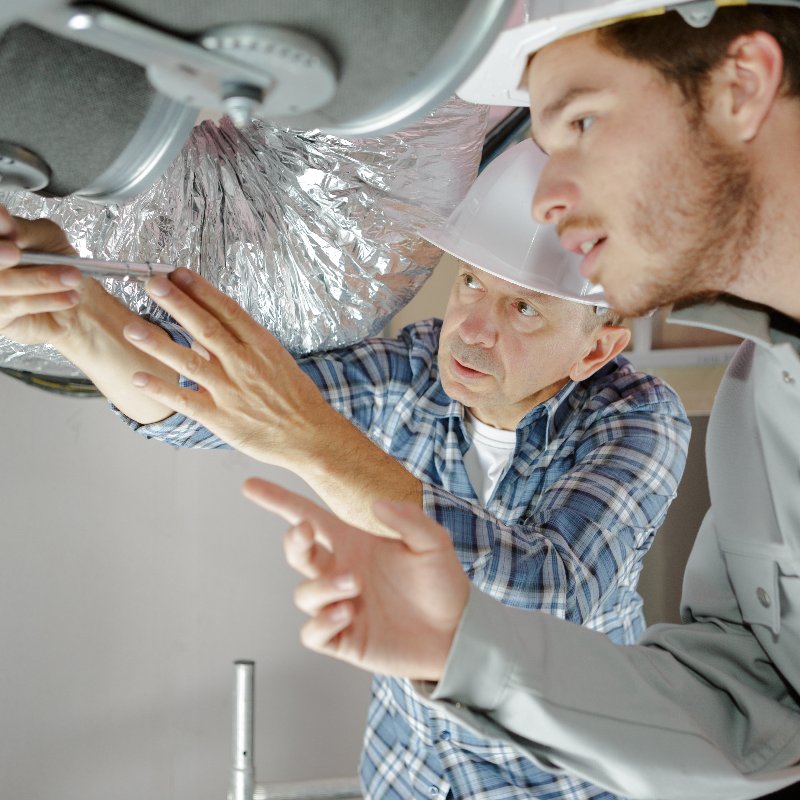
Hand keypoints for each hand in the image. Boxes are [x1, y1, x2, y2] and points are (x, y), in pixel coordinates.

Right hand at [0, 206, 85, 345]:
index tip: (5, 222)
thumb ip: (27, 230)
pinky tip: (69, 297)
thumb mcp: (48, 236)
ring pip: (3, 283)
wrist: (75, 296)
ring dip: (39, 280)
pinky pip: (16, 305)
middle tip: (15, 253)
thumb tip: (10, 230)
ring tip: (72, 278)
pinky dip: (45, 299)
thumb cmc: (58, 264)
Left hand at [122, 267, 330, 463]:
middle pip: (205, 328)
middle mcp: (244, 365)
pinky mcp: (221, 419)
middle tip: (153, 284)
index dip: (200, 290)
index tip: (178, 274)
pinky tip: (139, 378)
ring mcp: (231, 392)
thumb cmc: (296, 400)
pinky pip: (185, 401)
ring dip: (158, 343)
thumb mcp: (275, 362)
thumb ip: (239, 348)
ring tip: (132, 328)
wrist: (310, 436)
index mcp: (261, 346)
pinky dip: (161, 389)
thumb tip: (201, 338)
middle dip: (177, 304)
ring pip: (189, 362)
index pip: (227, 311)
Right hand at [242, 478, 469, 680]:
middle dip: (294, 542)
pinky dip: (322, 622)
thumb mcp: (433, 543)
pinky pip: (313, 632)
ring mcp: (340, 606)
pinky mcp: (344, 638)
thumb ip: (408, 520)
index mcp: (356, 544)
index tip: (251, 486)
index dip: (279, 501)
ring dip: (322, 586)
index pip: (310, 517)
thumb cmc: (442, 585)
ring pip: (304, 594)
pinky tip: (346, 614)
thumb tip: (376, 503)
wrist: (457, 633)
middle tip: (306, 533)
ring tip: (354, 586)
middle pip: (298, 553)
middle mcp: (342, 571)